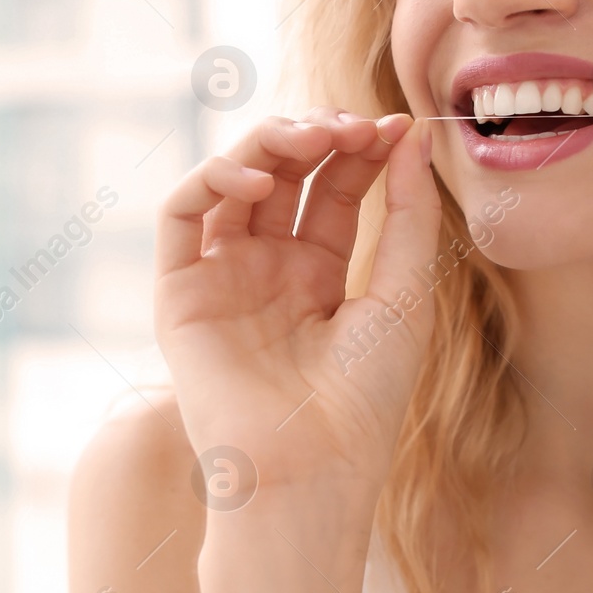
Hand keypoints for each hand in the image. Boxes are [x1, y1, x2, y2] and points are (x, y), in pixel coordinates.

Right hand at [154, 107, 440, 498]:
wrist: (312, 467)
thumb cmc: (365, 398)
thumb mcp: (404, 295)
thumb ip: (407, 215)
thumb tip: (412, 136)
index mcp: (319, 276)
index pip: (334, 188)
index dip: (362, 150)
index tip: (396, 125)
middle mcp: (266, 271)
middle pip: (283, 176)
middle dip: (317, 137)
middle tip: (352, 126)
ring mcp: (221, 279)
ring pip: (229, 182)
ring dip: (266, 145)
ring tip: (310, 138)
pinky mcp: (180, 294)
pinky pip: (180, 215)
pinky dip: (211, 180)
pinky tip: (258, 183)